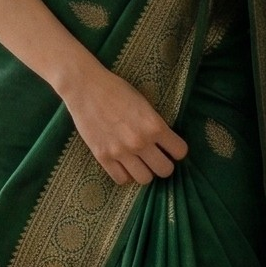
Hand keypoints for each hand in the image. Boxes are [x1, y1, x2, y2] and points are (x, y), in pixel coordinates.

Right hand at [62, 55, 188, 184]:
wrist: (85, 87)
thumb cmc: (116, 90)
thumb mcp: (144, 104)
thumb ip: (155, 125)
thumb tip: (164, 143)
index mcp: (154, 125)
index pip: (180, 151)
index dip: (177, 150)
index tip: (171, 148)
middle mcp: (140, 142)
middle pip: (165, 170)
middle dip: (164, 164)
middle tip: (156, 157)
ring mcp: (120, 151)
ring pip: (145, 179)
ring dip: (145, 171)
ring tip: (140, 163)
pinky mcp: (103, 157)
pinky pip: (122, 179)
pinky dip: (126, 174)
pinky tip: (124, 164)